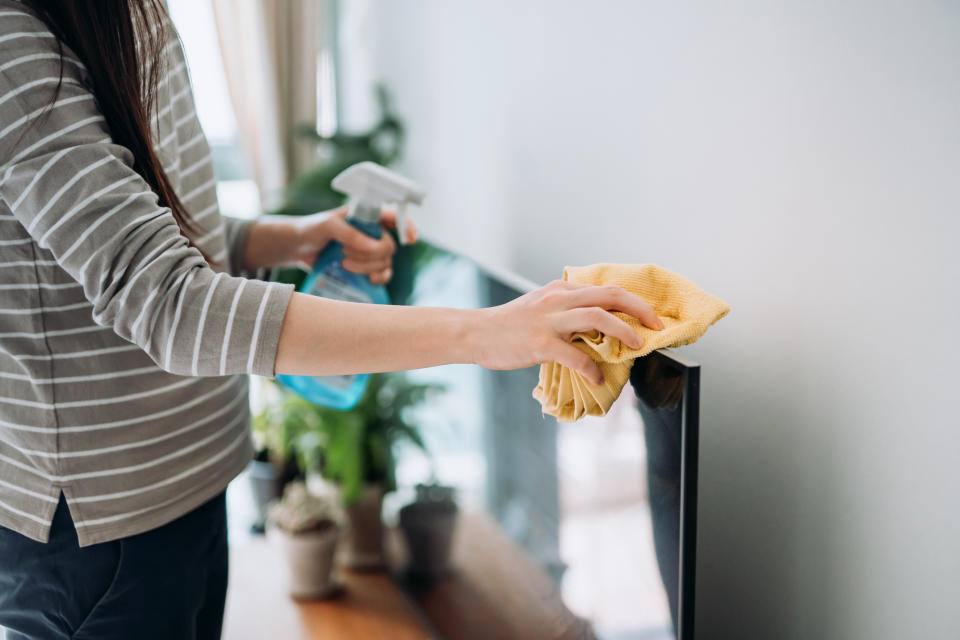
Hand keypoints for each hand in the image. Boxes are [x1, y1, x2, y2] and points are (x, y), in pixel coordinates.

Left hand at [294, 207, 417, 284]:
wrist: (297, 248)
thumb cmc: (312, 229)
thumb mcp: (327, 225)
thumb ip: (350, 233)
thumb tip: (373, 247)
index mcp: (367, 216)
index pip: (395, 217)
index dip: (408, 226)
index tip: (411, 239)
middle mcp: (372, 234)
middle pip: (389, 247)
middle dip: (371, 254)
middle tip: (345, 253)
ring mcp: (369, 253)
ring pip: (385, 263)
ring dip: (368, 267)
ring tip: (344, 264)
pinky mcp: (363, 269)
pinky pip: (381, 276)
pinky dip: (377, 279)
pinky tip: (368, 280)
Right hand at [472, 280, 663, 384]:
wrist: (476, 333)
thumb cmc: (509, 325)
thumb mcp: (541, 306)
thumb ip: (566, 310)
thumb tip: (597, 326)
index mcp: (562, 290)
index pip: (606, 290)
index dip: (634, 303)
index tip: (651, 317)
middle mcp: (559, 299)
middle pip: (609, 296)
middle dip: (639, 311)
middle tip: (657, 327)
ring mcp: (549, 320)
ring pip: (597, 317)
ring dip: (623, 332)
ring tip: (636, 346)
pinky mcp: (541, 343)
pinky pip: (575, 356)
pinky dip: (591, 368)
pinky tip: (597, 378)